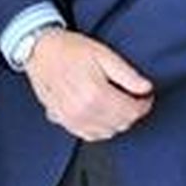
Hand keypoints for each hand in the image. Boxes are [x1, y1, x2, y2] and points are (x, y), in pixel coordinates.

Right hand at [25, 30, 153, 141]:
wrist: (40, 51)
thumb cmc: (69, 49)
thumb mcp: (103, 53)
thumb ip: (126, 73)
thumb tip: (146, 88)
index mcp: (96, 94)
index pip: (132, 110)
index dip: (144, 104)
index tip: (146, 96)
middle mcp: (83, 111)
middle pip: (121, 123)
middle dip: (131, 112)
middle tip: (132, 97)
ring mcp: (72, 119)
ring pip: (108, 132)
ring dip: (117, 121)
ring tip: (116, 103)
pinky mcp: (64, 122)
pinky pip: (91, 136)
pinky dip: (101, 128)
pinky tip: (100, 113)